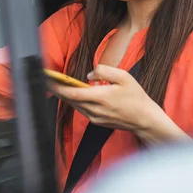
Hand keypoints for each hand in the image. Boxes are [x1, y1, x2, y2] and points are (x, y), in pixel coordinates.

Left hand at [50, 65, 164, 135]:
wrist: (144, 119)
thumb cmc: (136, 97)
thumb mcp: (124, 76)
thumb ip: (104, 71)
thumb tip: (89, 74)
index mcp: (100, 97)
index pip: (72, 92)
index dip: (57, 86)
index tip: (48, 80)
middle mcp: (95, 110)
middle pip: (70, 99)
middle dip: (58, 89)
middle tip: (49, 79)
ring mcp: (95, 118)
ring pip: (75, 105)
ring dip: (67, 95)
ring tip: (59, 84)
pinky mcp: (97, 121)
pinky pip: (82, 110)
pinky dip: (77, 101)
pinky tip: (76, 94)